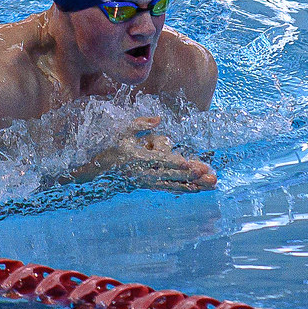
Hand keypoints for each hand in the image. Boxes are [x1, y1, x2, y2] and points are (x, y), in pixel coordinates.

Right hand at [88, 116, 216, 192]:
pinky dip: (183, 188)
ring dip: (190, 184)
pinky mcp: (151, 186)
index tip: (187, 163)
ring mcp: (148, 182)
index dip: (174, 162)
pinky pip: (170, 188)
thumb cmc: (113, 150)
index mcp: (139, 159)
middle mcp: (145, 173)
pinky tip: (196, 189)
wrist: (100, 173)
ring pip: (172, 184)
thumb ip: (141, 124)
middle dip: (187, 174)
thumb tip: (159, 119)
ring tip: (206, 185)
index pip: (159, 161)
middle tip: (204, 173)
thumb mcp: (124, 133)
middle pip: (170, 174)